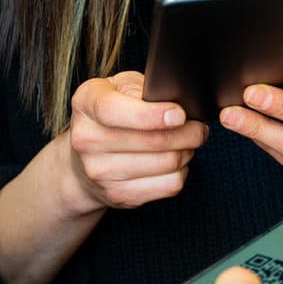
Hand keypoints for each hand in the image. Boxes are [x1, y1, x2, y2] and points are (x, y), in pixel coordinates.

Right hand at [60, 72, 207, 210]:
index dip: (151, 115)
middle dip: (188, 132)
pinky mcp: (118, 195)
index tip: (179, 115)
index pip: (113, 110)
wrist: (84, 160)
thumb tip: (176, 105)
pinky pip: (169, 185)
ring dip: (187, 151)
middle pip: (151, 141)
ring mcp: (99, 172)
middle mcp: (86, 140)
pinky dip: (181, 171)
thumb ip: (142, 90)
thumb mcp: (119, 88)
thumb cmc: (112, 115)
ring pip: (166, 163)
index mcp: (86, 104)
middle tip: (198, 126)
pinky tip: (174, 161)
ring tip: (187, 142)